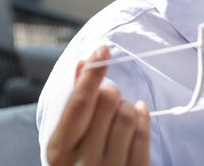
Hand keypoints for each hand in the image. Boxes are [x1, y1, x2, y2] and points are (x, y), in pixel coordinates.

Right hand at [47, 46, 150, 165]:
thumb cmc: (76, 162)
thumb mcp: (65, 139)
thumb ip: (73, 101)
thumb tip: (84, 62)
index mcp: (59, 150)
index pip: (79, 102)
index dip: (92, 73)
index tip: (103, 49)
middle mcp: (82, 163)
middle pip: (106, 104)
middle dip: (110, 91)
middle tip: (109, 95)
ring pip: (127, 116)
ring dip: (126, 105)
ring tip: (119, 110)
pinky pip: (144, 136)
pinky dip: (143, 117)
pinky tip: (137, 113)